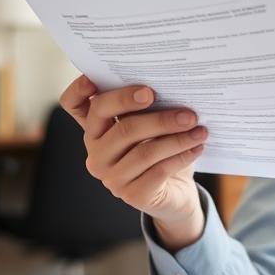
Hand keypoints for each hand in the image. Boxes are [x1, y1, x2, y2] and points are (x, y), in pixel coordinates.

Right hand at [59, 75, 208, 248]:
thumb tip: (173, 86)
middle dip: (158, 119)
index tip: (98, 80)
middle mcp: (97, 152)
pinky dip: (181, 157)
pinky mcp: (132, 195)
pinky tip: (197, 147)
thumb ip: (149, 106)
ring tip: (200, 130)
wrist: (176, 192)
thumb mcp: (152, 124)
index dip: (78, 89)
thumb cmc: (161, 149)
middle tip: (188, 113)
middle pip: (123, 128)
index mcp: (96, 127)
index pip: (74, 104)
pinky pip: (158, 171)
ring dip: (178, 139)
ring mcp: (111, 176)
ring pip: (145, 151)